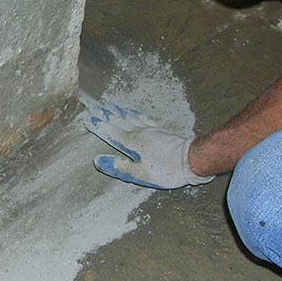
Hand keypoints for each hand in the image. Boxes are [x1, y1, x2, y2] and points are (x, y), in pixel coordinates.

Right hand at [81, 97, 214, 189]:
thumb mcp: (141, 174)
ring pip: (132, 118)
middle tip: (95, 107)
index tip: (88, 118)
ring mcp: (152, 130)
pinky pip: (144, 119)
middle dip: (107, 115)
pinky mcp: (161, 131)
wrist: (192, 159)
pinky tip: (134, 113)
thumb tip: (98, 161)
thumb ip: (120, 167)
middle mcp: (141, 133)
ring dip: (120, 112)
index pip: (112, 133)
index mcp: (133, 143)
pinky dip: (135, 115)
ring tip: (111, 106)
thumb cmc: (167, 170)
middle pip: (120, 121)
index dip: (100, 126)